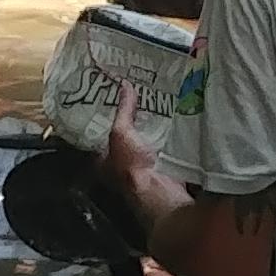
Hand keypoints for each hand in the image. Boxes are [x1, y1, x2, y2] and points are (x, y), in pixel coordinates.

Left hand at [103, 87, 156, 206]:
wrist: (158, 190)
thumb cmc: (131, 166)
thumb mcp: (121, 134)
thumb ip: (123, 111)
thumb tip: (124, 84)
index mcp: (104, 161)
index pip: (101, 138)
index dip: (106, 120)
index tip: (115, 102)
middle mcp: (120, 167)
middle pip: (125, 140)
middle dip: (134, 122)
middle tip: (142, 99)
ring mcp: (142, 168)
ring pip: (145, 143)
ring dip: (152, 128)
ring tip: (162, 104)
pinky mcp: (160, 168)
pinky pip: (162, 147)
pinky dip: (167, 135)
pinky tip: (174, 120)